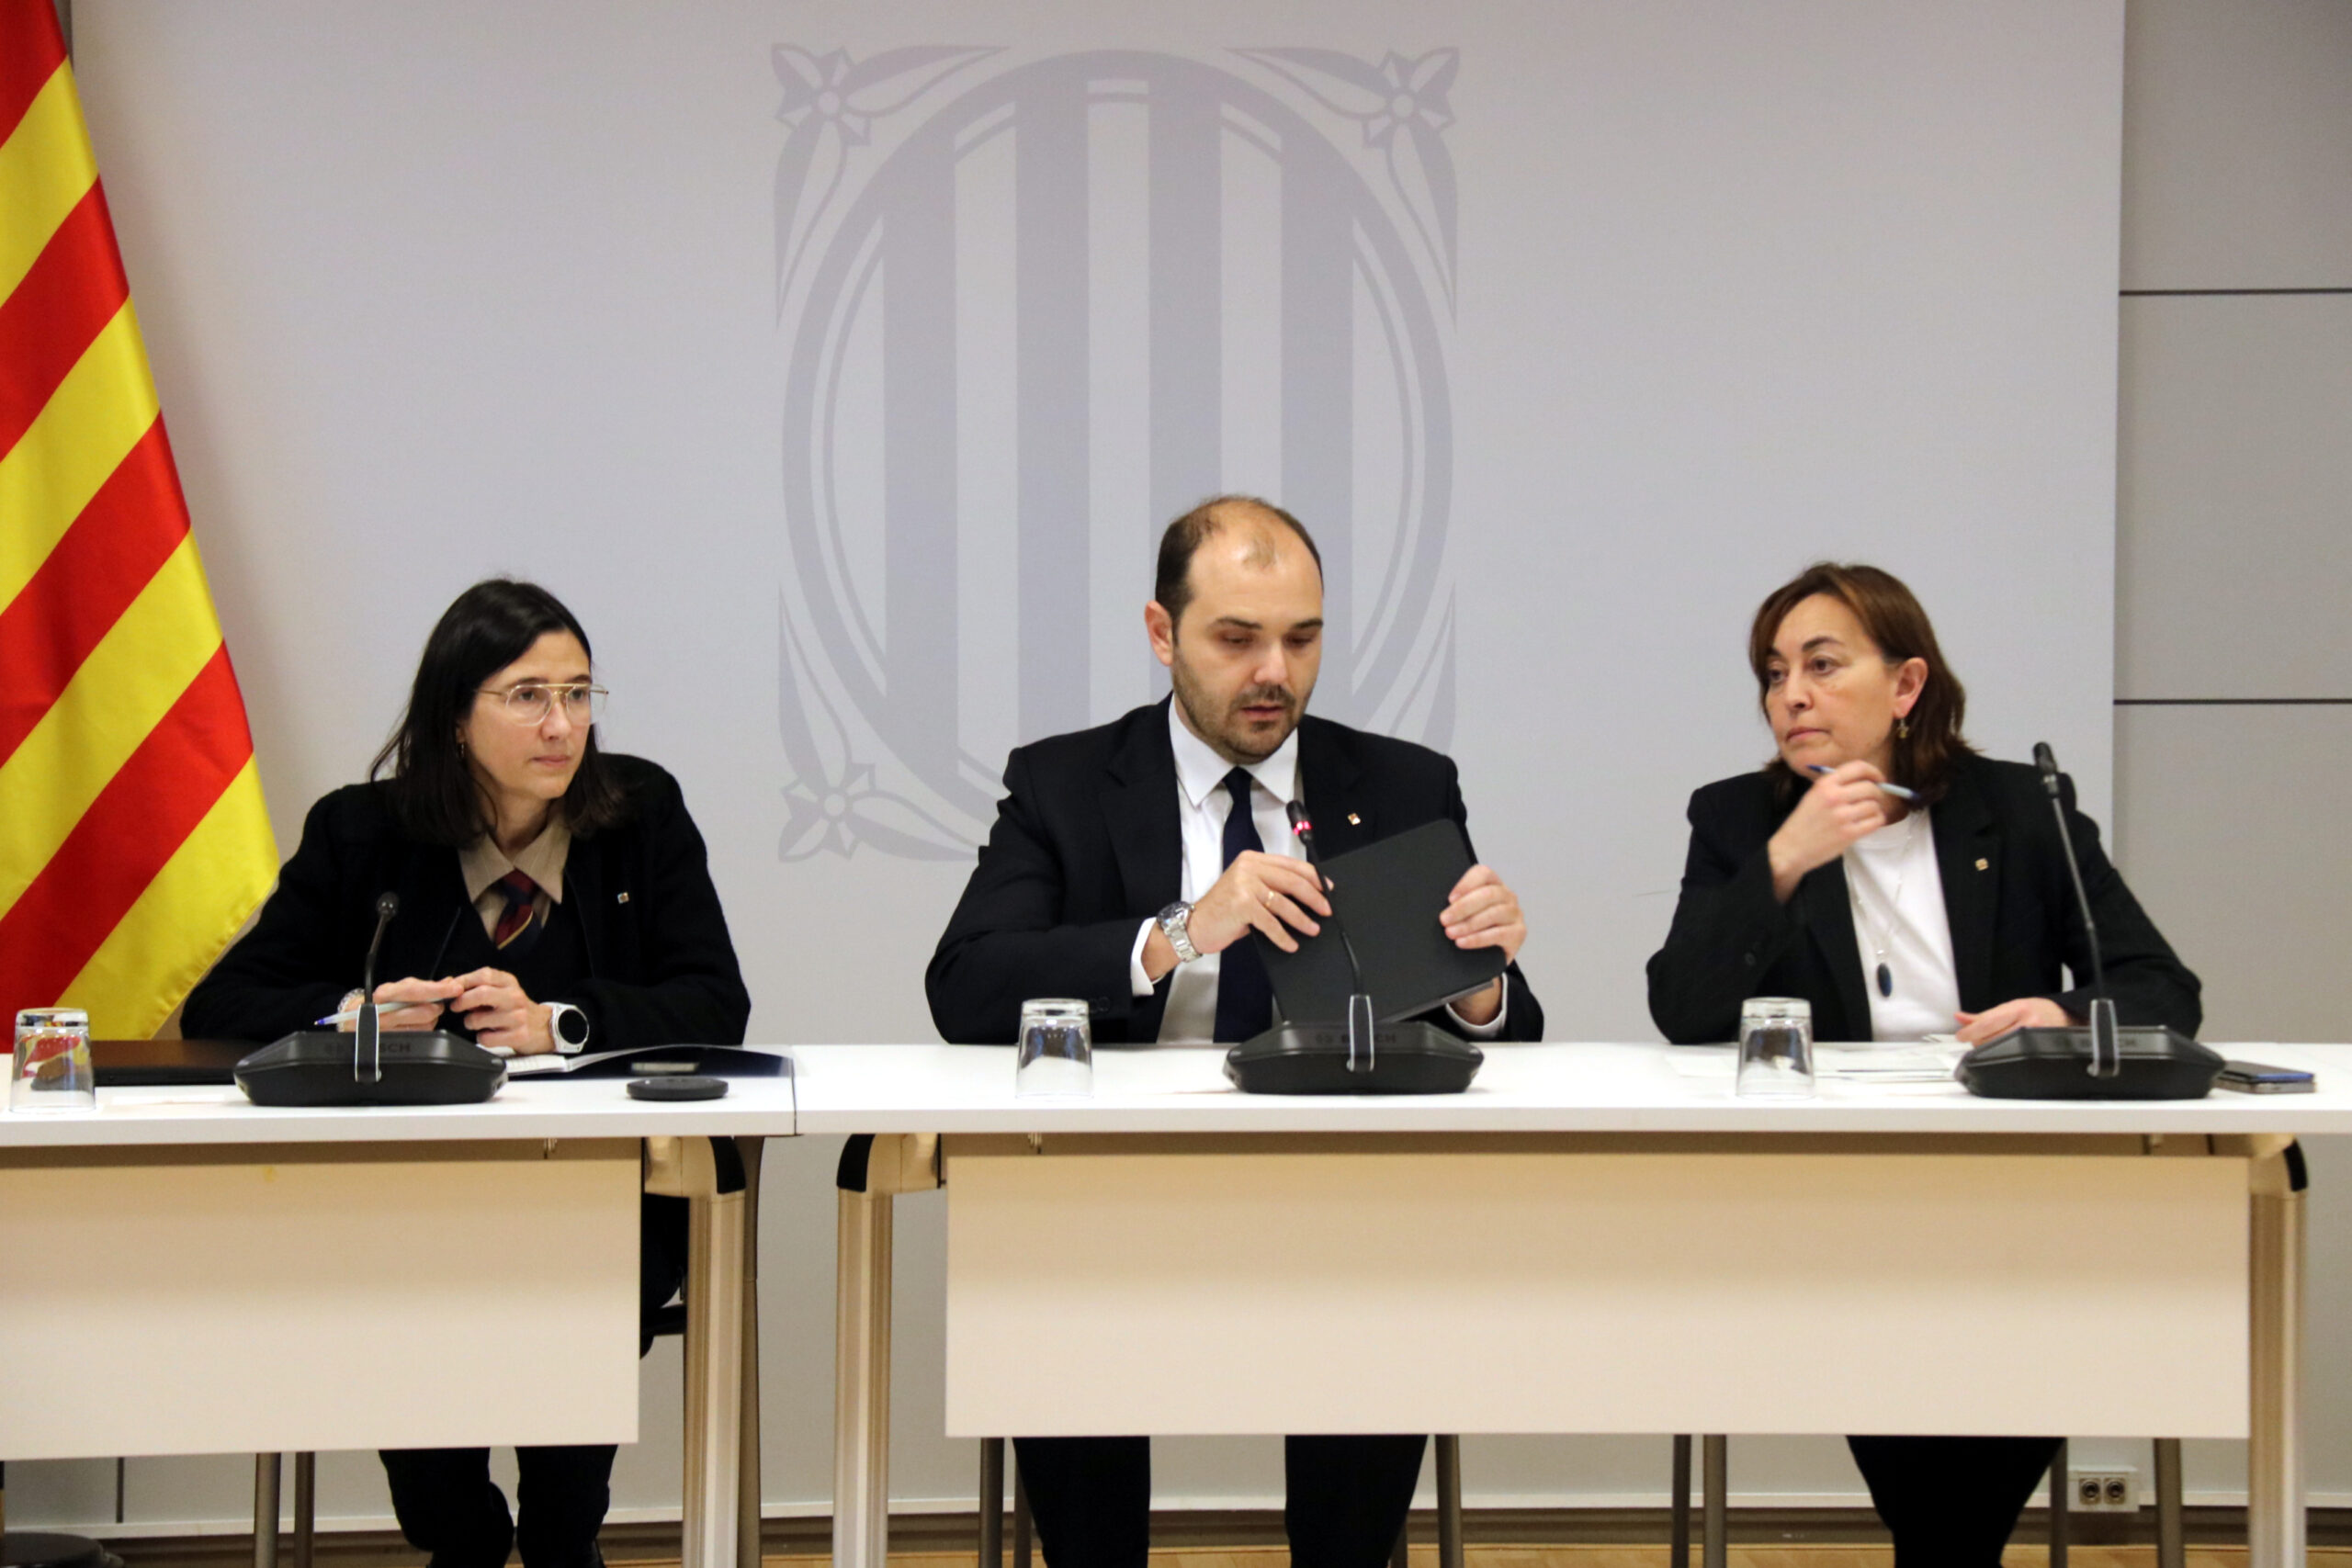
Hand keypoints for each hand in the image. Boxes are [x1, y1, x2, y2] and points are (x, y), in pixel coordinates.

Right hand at [345, 976, 461, 1032]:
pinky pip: (418, 1037)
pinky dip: (423, 1030)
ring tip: (421, 1015)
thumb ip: (423, 986)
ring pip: (424, 1026)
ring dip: (431, 1020)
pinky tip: (416, 1025)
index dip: (437, 990)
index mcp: (385, 993)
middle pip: (423, 1011)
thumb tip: (448, 982)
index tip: (455, 989)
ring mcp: (385, 1030)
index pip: (414, 991)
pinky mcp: (389, 1043)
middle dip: (436, 1008)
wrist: (353, 1019)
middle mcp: (382, 1011)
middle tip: (437, 1005)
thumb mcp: (398, 989)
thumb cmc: (381, 1002)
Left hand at [447, 966, 554, 1052]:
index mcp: (509, 982)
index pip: (484, 975)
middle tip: (456, 1007)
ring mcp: (518, 1017)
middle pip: (481, 994)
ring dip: (470, 1022)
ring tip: (476, 1022)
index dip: (463, 981)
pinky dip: (482, 1038)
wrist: (544, 1026)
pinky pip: (486, 1038)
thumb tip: (452, 985)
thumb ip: (481, 985)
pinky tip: (489, 1034)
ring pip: (478, 1019)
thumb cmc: (516, 1008)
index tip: (452, 989)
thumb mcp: (504, 990)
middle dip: (461, 1001)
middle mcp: (515, 997)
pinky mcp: (518, 1036)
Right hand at [1184, 850, 1333, 955]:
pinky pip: (1271, 922)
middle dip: (1314, 898)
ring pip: (1284, 903)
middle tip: (1326, 911)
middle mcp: (1248, 868)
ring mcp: (1244, 885)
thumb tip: (1308, 897)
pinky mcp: (1241, 905)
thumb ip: (1271, 886)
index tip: (1328, 889)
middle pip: (1292, 881)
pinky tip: (1290, 944)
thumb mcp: (1248, 890)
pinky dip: (1283, 936)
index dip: (1314, 877)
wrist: (1195, 925)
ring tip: (1312, 929)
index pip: (1291, 865)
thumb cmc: (1224, 910)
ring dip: (1302, 919)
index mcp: (1253, 859)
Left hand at [1440, 865, 1522, 1025]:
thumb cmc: (1471, 928)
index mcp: (1493, 884)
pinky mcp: (1518, 933)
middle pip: (1488, 894)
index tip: (1449, 898)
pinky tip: (1463, 942)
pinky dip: (1478, 939)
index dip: (1466, 884)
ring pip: (1493, 914)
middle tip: (1444, 920)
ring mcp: (1515, 914)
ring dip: (1468, 924)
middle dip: (1463, 908)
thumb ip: (1455, 903)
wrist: (1487, 956)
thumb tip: (1430, 904)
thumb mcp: (1464, 913)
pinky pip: (1499, 934)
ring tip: (1450, 933)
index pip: (1483, 873)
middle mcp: (1507, 896)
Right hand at [1767, 761, 1892, 899]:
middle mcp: (1834, 797)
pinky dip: (1876, 821)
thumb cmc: (1803, 822)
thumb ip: (1837, 786)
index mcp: (1825, 784)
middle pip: (1871, 788)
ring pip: (1875, 805)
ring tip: (1866, 814)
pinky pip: (1876, 821)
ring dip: (1875, 809)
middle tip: (1874, 800)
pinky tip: (1867, 823)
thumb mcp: (1814, 795)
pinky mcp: (1849, 833)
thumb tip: (1867, 781)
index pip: (1858, 767)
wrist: (1791, 848)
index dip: (1874, 772)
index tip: (1878, 779)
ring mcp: (1842, 816)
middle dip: (1877, 793)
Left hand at [1955, 997, 2073, 1045]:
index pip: (1988, 1022)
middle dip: (1978, 1040)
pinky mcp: (2036, 1053)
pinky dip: (2000, 1056)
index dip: (1970, 1031)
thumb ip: (1984, 1015)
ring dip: (1988, 1049)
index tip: (1961, 1035)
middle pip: (1991, 1039)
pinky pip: (2011, 1059)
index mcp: (2019, 1009)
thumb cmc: (2037, 1011)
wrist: (2065, 1018)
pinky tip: (2001, 1052)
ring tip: (1991, 1043)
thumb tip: (1960, 1018)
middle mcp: (2028, 1024)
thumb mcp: (2010, 1007)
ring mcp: (2034, 1040)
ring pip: (1999, 1050)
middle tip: (1977, 1038)